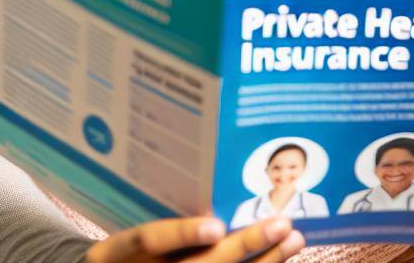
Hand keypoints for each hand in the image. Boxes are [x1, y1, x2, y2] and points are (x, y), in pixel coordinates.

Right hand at [85, 215, 303, 262]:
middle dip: (243, 248)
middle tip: (281, 224)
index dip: (182, 235)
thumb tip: (202, 160)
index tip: (216, 226)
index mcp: (120, 250)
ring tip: (294, 239)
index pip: (150, 240)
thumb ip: (156, 200)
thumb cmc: (119, 244)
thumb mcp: (124, 217)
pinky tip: (280, 257)